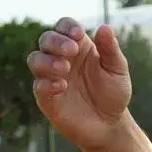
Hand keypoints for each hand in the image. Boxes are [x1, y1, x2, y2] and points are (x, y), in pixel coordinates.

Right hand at [26, 18, 131, 150]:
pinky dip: (46, 83)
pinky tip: (62, 86)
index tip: (78, 35)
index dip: (67, 27)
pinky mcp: (47, 98)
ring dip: (47, 60)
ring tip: (65, 68)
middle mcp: (61, 58)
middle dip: (55, 42)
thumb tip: (104, 27)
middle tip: (71, 51)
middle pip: (46, 39)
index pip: (64, 26)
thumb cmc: (113, 93)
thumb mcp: (117, 69)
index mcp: (78, 47)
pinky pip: (38, 86)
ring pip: (35, 59)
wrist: (109, 125)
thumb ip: (110, 49)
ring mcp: (51, 78)